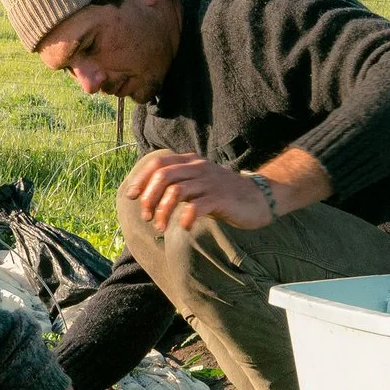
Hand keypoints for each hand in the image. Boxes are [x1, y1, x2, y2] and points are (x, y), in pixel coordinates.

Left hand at [124, 151, 269, 233]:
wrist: (258, 198)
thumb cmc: (223, 194)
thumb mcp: (197, 184)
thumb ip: (177, 185)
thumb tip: (146, 197)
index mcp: (190, 162)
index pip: (157, 163)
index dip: (140, 179)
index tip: (130, 196)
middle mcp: (198, 168)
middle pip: (163, 176)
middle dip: (148, 197)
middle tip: (146, 216)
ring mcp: (209, 182)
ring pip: (176, 191)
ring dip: (163, 211)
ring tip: (160, 226)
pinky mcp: (220, 198)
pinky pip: (196, 207)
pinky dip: (185, 218)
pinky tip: (184, 227)